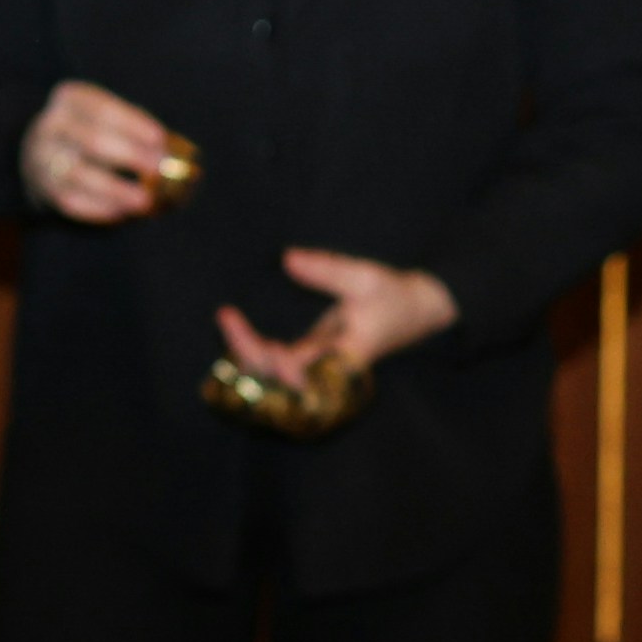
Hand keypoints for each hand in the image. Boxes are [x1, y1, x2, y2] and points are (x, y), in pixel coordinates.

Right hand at [21, 81, 176, 224]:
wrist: (42, 154)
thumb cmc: (91, 133)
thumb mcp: (106, 119)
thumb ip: (135, 131)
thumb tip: (172, 153)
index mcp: (70, 99)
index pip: (103, 109)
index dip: (133, 124)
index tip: (160, 138)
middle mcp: (52, 126)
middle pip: (93, 140)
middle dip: (130, 155)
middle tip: (158, 168)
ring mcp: (44, 159)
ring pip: (82, 175)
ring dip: (117, 190)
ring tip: (145, 200)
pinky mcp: (47, 190)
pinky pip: (74, 202)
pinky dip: (100, 208)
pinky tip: (123, 212)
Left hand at [215, 248, 457, 389]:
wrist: (414, 312)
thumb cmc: (394, 296)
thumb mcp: (366, 277)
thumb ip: (328, 269)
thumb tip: (288, 259)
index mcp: (347, 358)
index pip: (310, 378)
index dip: (286, 372)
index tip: (273, 348)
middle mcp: (327, 370)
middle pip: (279, 382)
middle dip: (250, 356)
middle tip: (227, 316)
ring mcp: (316, 366)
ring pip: (271, 376)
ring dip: (246, 353)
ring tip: (228, 318)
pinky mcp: (309, 357)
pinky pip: (273, 364)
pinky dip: (253, 349)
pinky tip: (236, 326)